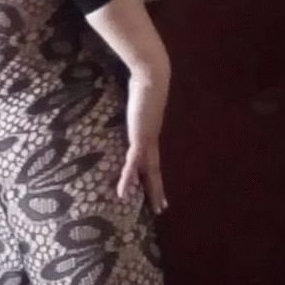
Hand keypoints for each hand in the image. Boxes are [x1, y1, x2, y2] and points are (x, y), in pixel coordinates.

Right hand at [117, 58, 169, 214]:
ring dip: (152, 190)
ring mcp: (147, 140)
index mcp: (150, 131)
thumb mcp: (138, 97)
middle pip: (155, 169)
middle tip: (162, 207)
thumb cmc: (144, 81)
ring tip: (156, 208)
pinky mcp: (139, 138)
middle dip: (157, 189)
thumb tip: (132, 95)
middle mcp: (151, 139)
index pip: (152, 157)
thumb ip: (135, 101)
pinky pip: (132, 163)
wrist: (152, 76)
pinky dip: (128, 179)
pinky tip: (123, 192)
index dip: (154, 173)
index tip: (156, 186)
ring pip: (149, 172)